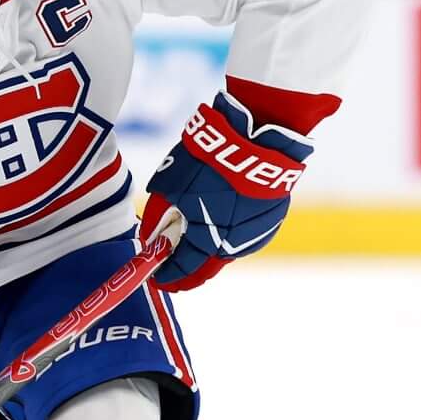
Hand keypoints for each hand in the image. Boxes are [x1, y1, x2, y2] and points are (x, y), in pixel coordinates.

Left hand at [140, 89, 315, 290]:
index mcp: (206, 241)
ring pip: (226, 251)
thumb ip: (156, 217)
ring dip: (210, 249)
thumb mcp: (169, 186)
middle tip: (175, 269)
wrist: (257, 140)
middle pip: (206, 270)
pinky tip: (222, 215)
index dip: (167, 277)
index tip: (157, 279)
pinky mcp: (271, 221)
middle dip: (188, 273)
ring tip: (196, 233)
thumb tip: (149, 238)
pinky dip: (229, 232)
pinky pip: (244, 235)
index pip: (183, 271)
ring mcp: (255, 234)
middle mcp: (233, 246)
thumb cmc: (207, 162)